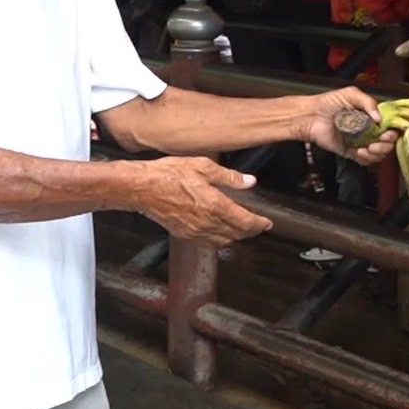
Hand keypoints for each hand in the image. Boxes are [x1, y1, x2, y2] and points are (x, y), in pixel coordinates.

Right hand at [137, 156, 271, 246]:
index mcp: (215, 205)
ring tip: (241, 229)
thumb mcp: (203, 166)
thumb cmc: (169, 174)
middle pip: (236, 235)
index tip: (267, 223)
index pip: (245, 222)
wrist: (141, 188)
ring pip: (223, 242)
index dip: (259, 224)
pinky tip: (219, 232)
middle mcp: (206, 222)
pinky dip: (218, 240)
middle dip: (250, 232)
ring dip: (235, 237)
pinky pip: (207, 243)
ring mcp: (194, 231)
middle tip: (258, 226)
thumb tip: (249, 181)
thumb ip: (229, 177)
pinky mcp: (183, 234)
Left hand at [302, 86, 396, 165]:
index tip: (388, 132)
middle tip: (380, 140)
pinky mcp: (351, 152)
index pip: (389, 127)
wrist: (311, 116)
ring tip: (369, 147)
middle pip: (387, 143)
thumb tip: (379, 117)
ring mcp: (360, 142)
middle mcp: (368, 130)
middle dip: (386, 144)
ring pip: (378, 154)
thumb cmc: (328, 102)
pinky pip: (364, 161)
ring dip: (377, 153)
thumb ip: (368, 102)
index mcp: (371, 116)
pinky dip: (366, 159)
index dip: (392, 132)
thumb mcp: (351, 94)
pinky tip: (361, 152)